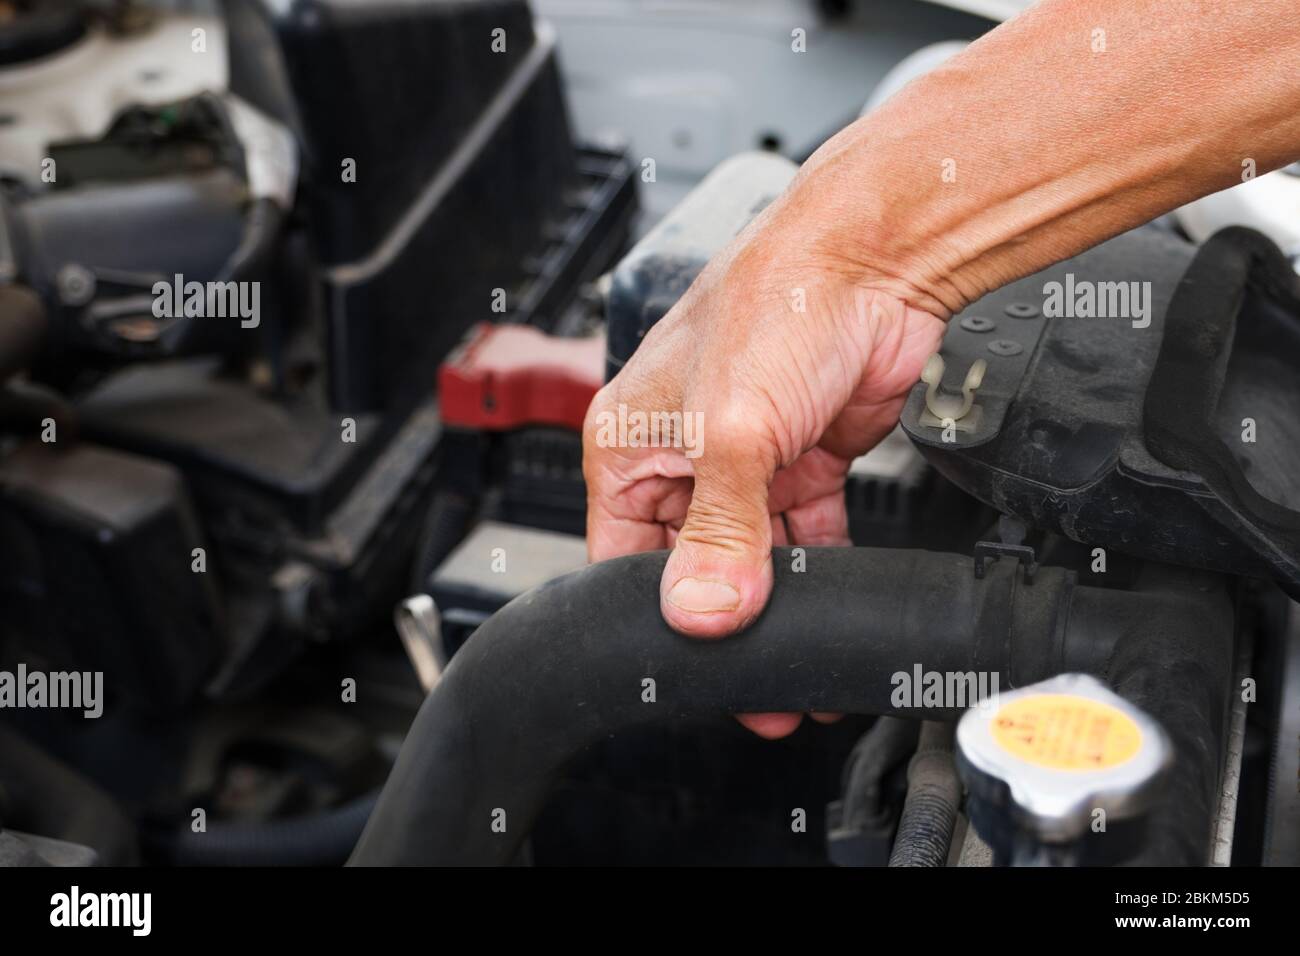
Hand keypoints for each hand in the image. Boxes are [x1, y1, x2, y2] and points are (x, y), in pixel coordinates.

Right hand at [582, 200, 944, 738]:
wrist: (876, 258)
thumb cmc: (778, 301)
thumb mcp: (732, 429)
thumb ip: (720, 530)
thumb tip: (702, 611)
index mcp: (630, 444)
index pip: (621, 557)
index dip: (656, 615)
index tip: (692, 666)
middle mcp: (682, 455)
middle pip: (690, 564)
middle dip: (722, 620)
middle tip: (755, 679)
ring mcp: (746, 458)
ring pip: (750, 555)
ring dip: (774, 603)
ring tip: (798, 654)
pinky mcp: (802, 458)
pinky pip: (802, 534)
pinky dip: (815, 568)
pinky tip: (828, 600)